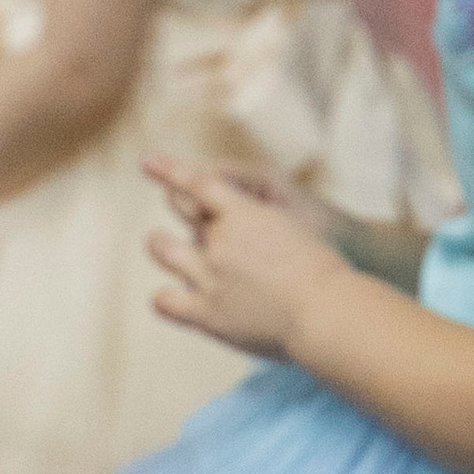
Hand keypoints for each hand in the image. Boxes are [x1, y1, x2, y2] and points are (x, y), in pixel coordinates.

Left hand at [145, 158, 341, 357]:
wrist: (324, 311)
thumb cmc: (325, 273)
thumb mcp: (299, 230)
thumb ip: (266, 222)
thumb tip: (246, 220)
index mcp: (245, 214)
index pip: (199, 182)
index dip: (172, 171)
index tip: (148, 162)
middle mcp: (220, 239)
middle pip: (182, 209)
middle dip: (182, 209)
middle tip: (192, 220)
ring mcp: (208, 274)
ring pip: (163, 248)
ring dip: (162, 245)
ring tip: (164, 247)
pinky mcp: (205, 311)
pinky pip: (165, 299)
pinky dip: (165, 297)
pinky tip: (172, 299)